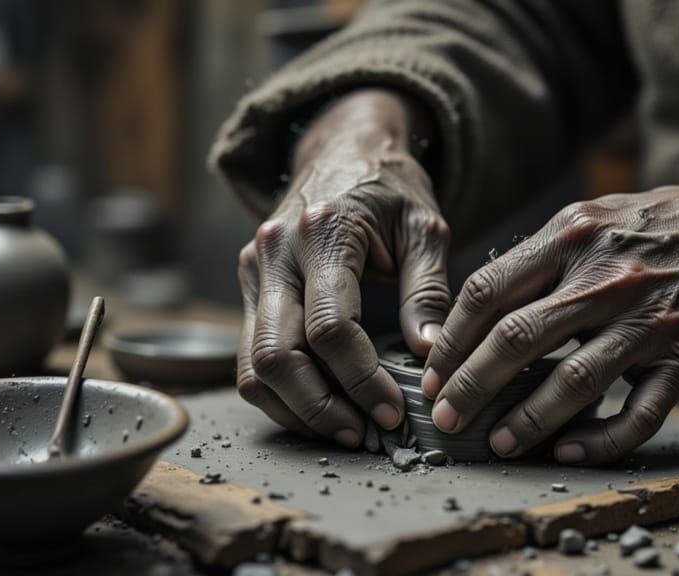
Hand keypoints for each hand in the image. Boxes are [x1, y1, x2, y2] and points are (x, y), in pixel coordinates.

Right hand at [236, 89, 450, 445]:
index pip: (330, 327)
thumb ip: (429, 290)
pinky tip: (321, 405)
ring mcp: (253, 269)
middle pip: (277, 356)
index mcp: (323, 232)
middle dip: (321, 408)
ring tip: (345, 429)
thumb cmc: (390, 187)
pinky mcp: (248, 285)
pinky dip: (280, 392)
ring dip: (296, 409)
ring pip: (252, 366)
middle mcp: (275, 252)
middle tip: (365, 433)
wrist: (342, 148)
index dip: (361, 381)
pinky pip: (249, 356)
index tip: (394, 411)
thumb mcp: (425, 227)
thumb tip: (430, 355)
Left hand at [423, 178, 678, 463]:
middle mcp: (607, 275)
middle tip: (445, 417)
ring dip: (525, 420)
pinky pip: (638, 412)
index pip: (489, 289)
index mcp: (577, 233)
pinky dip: (601, 438)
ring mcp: (650, 319)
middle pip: (515, 337)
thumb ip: (554, 247)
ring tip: (496, 443)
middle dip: (469, 384)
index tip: (433, 367)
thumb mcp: (612, 211)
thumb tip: (492, 294)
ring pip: (571, 381)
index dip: (452, 336)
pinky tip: (571, 450)